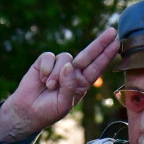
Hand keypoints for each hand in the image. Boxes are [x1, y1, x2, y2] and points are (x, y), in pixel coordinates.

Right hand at [0, 27, 118, 142]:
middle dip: (100, 43)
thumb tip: (68, 66)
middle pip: (88, 54)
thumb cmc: (49, 111)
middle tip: (112, 32)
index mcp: (82, 83)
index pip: (97, 67)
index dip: (106, 55)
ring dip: (56, 74)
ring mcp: (59, 65)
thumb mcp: (64, 103)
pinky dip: (46, 68)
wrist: (27, 112)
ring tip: (49, 87)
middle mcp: (73, 72)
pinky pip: (49, 57)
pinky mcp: (44, 62)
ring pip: (65, 58)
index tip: (116, 43)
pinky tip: (41, 79)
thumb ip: (70, 86)